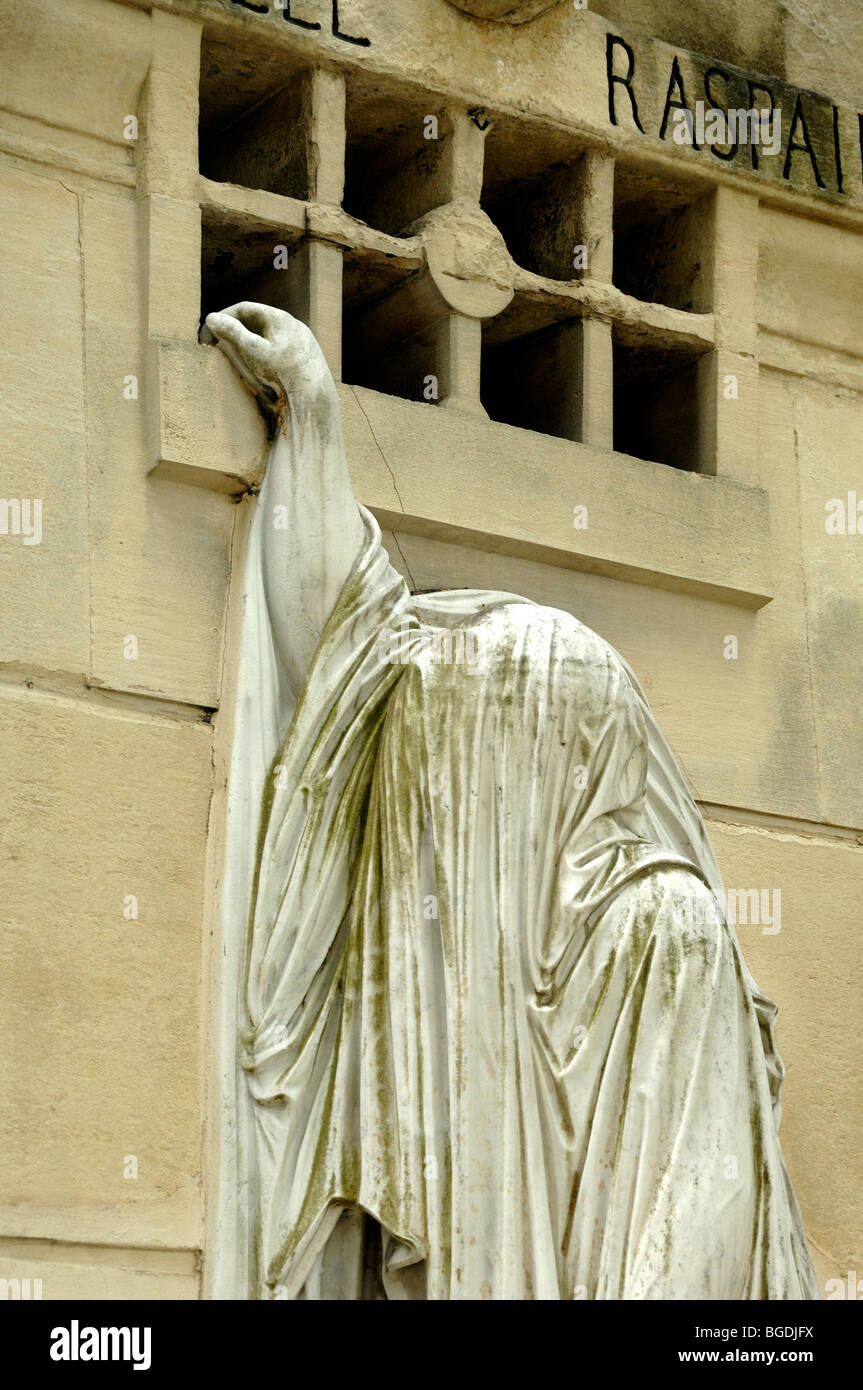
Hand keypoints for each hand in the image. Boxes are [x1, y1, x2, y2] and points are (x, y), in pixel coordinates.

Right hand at [203, 302, 336, 421]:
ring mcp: (300, 339)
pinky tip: (260, 368)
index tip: (210, 330)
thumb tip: (211, 318)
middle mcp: (292, 324)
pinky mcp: (305, 355)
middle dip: (235, 330)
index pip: (244, 308)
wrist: (315, 397)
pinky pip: (279, 349)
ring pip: (267, 335)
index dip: (224, 317)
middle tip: (218, 342)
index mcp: (279, 317)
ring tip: (236, 356)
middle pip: (256, 321)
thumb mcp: (253, 351)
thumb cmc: (284, 372)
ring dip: (249, 342)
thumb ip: (232, 333)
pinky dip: (264, 354)